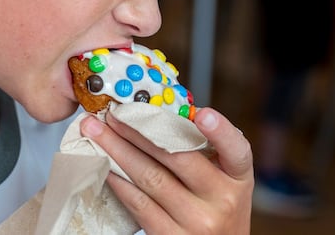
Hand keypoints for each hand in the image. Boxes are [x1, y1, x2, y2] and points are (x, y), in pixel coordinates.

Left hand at [80, 107, 252, 233]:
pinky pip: (139, 204)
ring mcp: (197, 222)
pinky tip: (105, 165)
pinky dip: (118, 181)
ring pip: (150, 178)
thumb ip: (202, 150)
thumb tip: (156, 111)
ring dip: (118, 151)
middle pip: (176, 157)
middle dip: (138, 130)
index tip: (203, 114)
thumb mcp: (224, 179)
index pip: (237, 151)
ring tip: (96, 132)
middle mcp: (222, 200)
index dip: (221, 131)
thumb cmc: (215, 206)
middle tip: (112, 112)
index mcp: (238, 178)